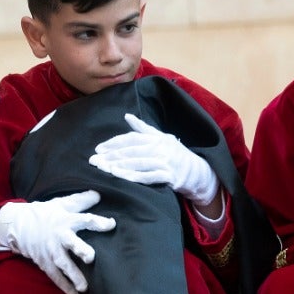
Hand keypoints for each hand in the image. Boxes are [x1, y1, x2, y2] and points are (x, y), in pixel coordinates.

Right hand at [0, 191, 116, 293]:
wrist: (18, 224)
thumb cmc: (45, 213)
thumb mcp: (62, 204)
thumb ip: (81, 201)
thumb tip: (100, 193)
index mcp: (66, 220)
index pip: (84, 220)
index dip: (98, 222)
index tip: (112, 224)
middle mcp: (59, 236)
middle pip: (70, 243)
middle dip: (80, 249)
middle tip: (91, 258)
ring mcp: (50, 250)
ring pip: (62, 264)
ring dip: (73, 276)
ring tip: (84, 288)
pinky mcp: (44, 262)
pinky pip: (54, 276)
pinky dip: (63, 285)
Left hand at [88, 113, 219, 207]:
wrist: (198, 172)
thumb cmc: (176, 154)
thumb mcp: (162, 138)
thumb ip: (143, 128)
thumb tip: (127, 116)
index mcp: (157, 137)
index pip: (131, 138)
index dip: (114, 143)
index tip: (98, 149)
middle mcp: (161, 147)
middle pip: (131, 151)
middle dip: (111, 155)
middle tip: (94, 160)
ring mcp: (165, 162)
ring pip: (138, 163)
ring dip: (119, 166)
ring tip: (103, 168)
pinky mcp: (169, 176)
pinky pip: (147, 177)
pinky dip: (133, 176)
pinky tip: (120, 177)